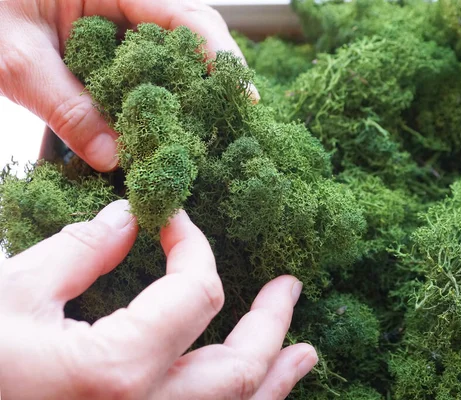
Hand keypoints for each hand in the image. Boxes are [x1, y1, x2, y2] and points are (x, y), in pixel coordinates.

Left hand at [0, 0, 245, 171]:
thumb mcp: (17, 61)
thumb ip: (66, 107)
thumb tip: (114, 158)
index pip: (187, 14)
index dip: (221, 56)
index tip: (243, 96)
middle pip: (194, 29)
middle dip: (216, 72)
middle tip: (234, 115)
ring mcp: (119, 16)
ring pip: (175, 47)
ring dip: (191, 85)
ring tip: (206, 123)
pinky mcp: (110, 38)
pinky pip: (149, 62)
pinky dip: (162, 91)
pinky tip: (166, 119)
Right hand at [0, 200, 316, 399]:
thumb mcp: (9, 294)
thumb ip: (78, 253)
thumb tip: (124, 219)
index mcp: (117, 373)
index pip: (197, 292)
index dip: (195, 246)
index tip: (178, 221)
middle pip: (241, 367)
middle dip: (271, 323)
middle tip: (292, 288)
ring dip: (276, 378)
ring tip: (302, 352)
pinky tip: (251, 392)